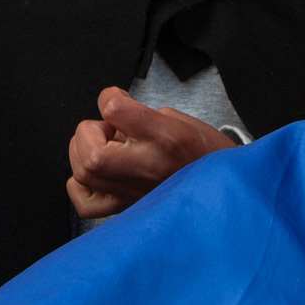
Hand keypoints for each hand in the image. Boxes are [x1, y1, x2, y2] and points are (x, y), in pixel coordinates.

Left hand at [65, 87, 235, 218]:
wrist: (224, 188)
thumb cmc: (208, 155)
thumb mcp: (182, 120)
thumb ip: (141, 117)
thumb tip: (113, 120)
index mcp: (165, 138)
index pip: (114, 109)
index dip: (110, 97)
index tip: (118, 98)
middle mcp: (147, 167)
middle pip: (90, 150)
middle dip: (89, 131)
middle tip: (110, 129)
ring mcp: (135, 191)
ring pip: (83, 173)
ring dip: (84, 152)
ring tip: (108, 148)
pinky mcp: (129, 207)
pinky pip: (86, 203)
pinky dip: (80, 185)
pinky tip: (97, 172)